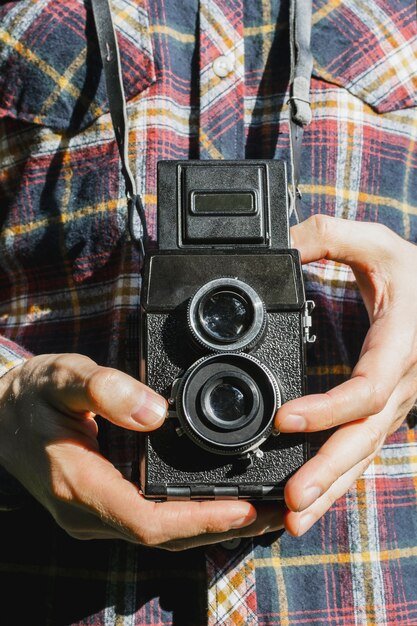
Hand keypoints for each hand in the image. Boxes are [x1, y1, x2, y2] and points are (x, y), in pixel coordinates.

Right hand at [0, 354, 282, 548]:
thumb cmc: (29, 397)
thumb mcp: (60, 378)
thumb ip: (103, 390)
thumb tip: (155, 413)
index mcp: (80, 486)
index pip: (149, 522)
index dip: (201, 519)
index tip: (247, 508)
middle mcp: (90, 513)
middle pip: (168, 537)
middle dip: (225, 528)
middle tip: (279, 510)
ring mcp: (97, 515)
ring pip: (165, 535)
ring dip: (216, 527)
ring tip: (266, 510)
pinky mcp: (105, 506)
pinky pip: (156, 522)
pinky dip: (195, 518)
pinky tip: (224, 504)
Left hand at [276, 215, 416, 535]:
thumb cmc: (415, 272)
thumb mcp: (375, 242)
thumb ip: (327, 235)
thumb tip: (279, 248)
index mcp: (399, 346)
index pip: (366, 389)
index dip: (328, 409)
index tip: (284, 418)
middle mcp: (400, 385)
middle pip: (364, 438)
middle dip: (328, 472)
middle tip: (290, 501)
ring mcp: (395, 404)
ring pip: (364, 454)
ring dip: (331, 488)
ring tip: (293, 518)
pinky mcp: (384, 411)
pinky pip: (361, 449)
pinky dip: (338, 477)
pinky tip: (313, 499)